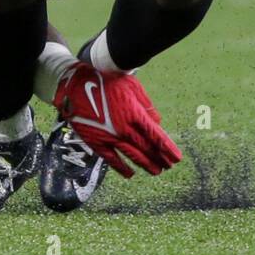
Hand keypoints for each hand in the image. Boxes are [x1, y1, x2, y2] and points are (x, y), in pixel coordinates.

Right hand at [53, 62, 180, 177]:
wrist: (77, 83)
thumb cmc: (108, 80)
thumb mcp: (133, 87)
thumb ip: (146, 106)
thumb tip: (157, 123)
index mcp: (135, 114)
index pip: (156, 136)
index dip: (167, 148)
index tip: (177, 158)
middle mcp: (124, 128)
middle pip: (146, 148)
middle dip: (160, 158)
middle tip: (169, 166)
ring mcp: (109, 137)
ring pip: (132, 156)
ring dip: (146, 164)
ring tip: (156, 171)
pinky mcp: (96, 141)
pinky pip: (111, 159)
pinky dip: (121, 168)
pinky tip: (130, 174)